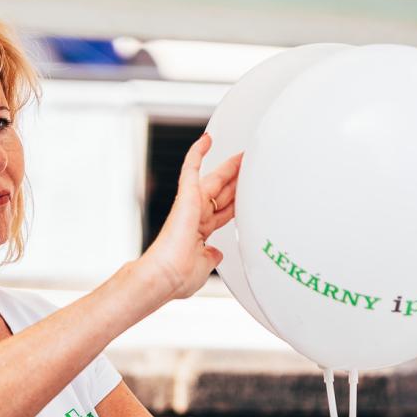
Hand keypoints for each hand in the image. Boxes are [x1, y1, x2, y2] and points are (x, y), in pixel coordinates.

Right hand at [138, 132, 241, 300]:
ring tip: (243, 153)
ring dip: (228, 166)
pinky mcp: (185, 198)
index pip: (223, 211)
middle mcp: (196, 216)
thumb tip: (216, 253)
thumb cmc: (179, 277)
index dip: (236, 201)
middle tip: (250, 166)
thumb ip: (211, 257)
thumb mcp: (204, 267)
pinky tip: (206, 140)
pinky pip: (190, 169)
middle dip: (237, 180)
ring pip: (213, 179)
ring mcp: (190, 206)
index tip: (247, 192)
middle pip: (222, 193)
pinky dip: (197, 154)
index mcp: (200, 232)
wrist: (165, 276)